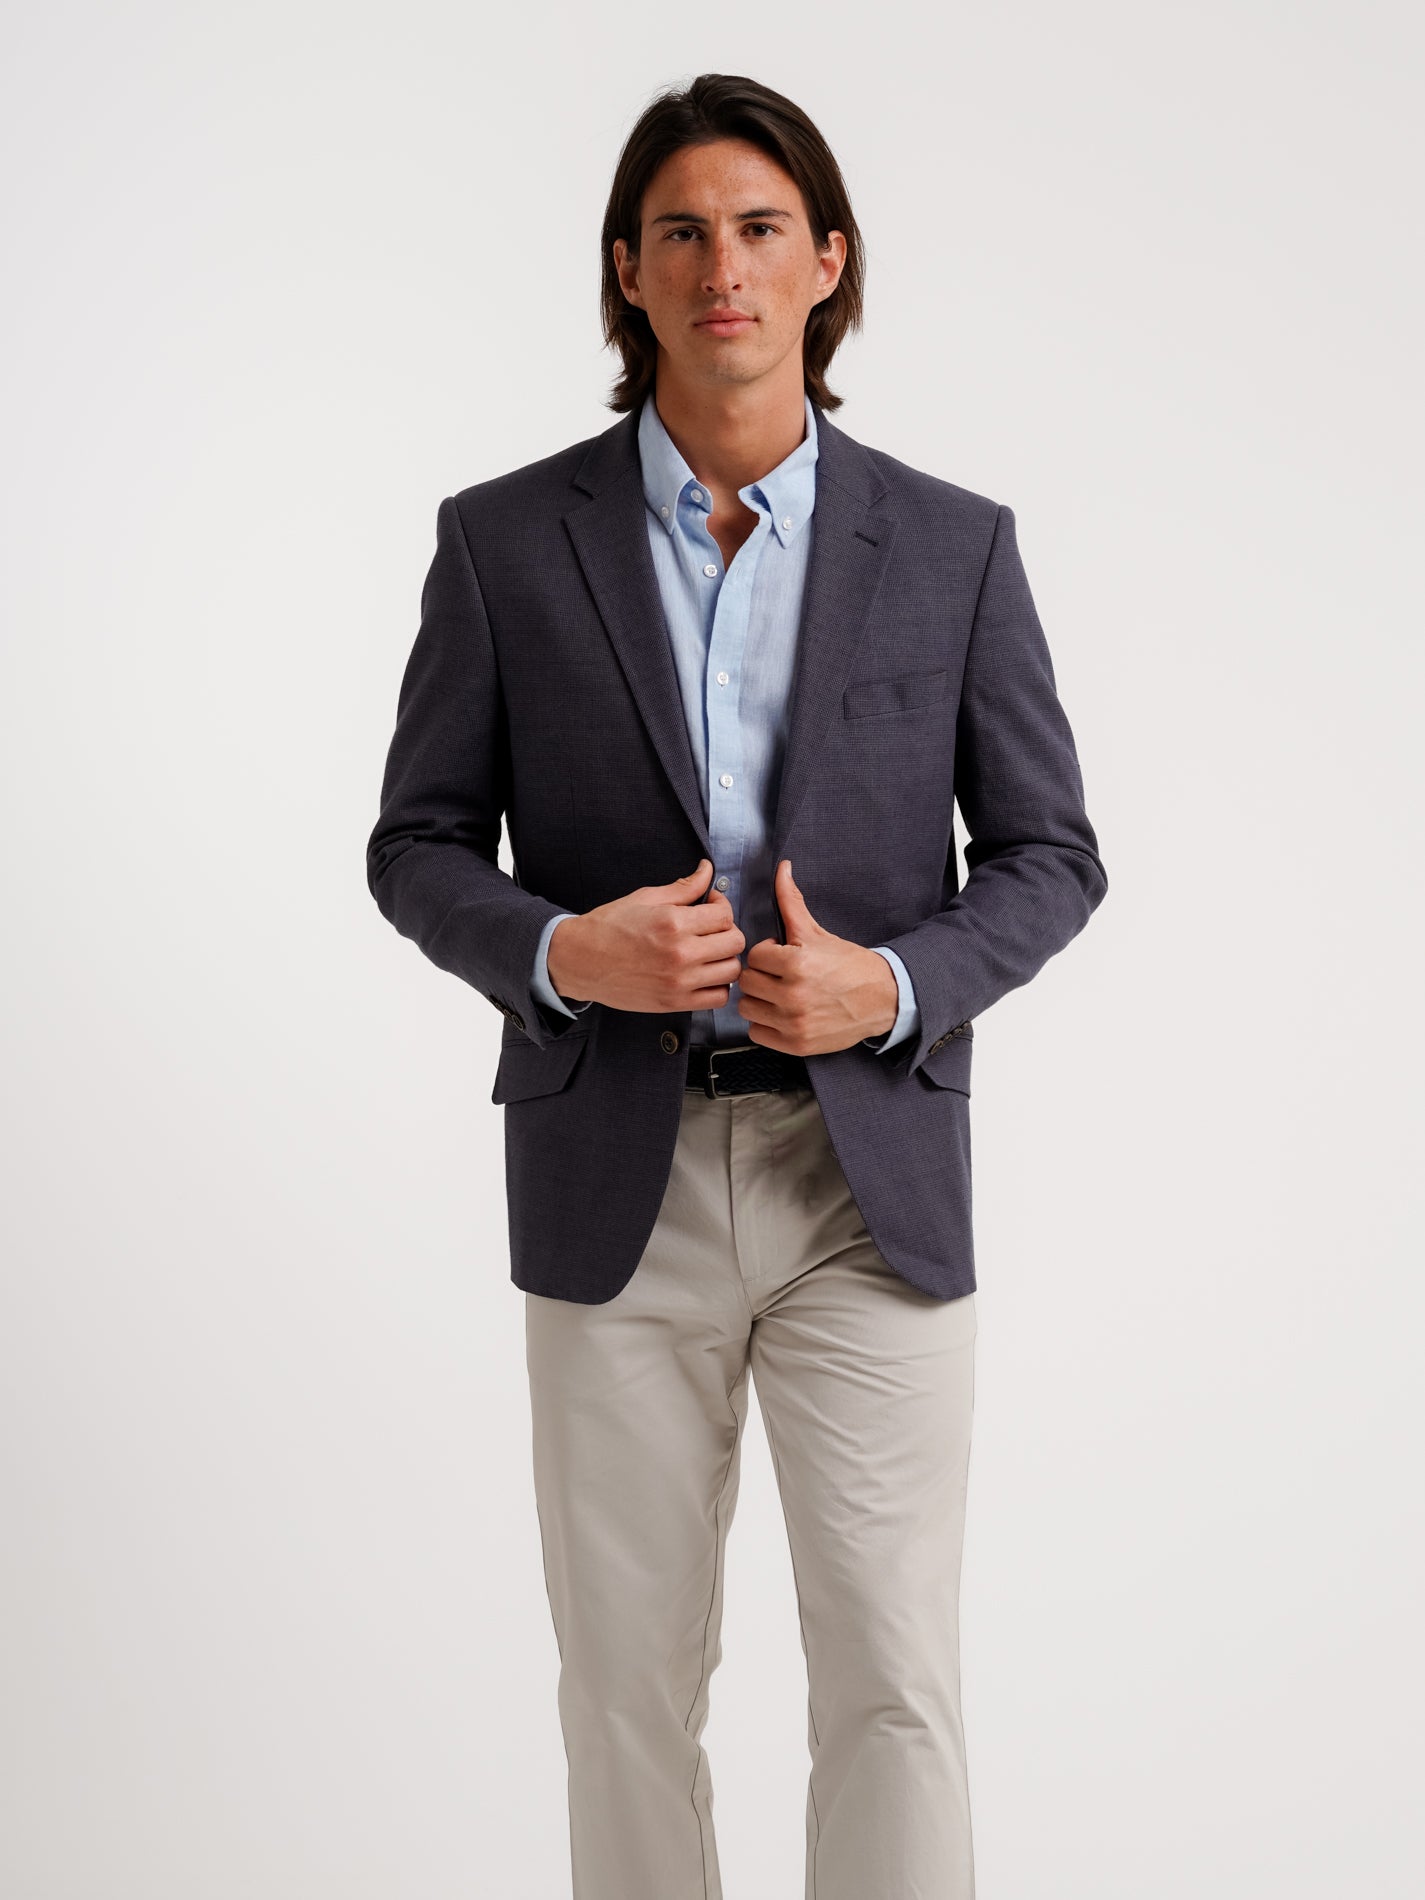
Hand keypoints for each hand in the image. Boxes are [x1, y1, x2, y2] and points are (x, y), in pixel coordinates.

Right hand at [545, 859, 745, 1013]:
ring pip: (732, 970)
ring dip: (726, 958)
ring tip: (710, 952)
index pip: (725, 914)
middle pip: (735, 941)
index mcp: (674, 922)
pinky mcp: (675, 1003)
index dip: (722, 905)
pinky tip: (705, 975)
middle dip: (727, 930)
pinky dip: (718, 986)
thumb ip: (683, 887)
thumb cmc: (609, 927)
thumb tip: (708, 870)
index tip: (711, 905)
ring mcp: (680, 982)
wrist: (580, 961)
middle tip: (711, 929)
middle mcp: (681, 953)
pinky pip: (718, 998)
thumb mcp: (645, 897)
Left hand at [737, 859, 897, 1054]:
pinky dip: (766, 1025)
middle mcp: (793, 995)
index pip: (755, 956)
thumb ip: (791, 902)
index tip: (782, 957)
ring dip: (759, 1001)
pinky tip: (782, 1014)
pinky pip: (757, 1034)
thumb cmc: (847, 964)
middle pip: (747, 982)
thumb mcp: (817, 932)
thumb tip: (782, 868)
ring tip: (778, 994)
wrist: (881, 997)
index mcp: (796, 963)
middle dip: (761, 976)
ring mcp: (794, 1022)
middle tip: (779, 976)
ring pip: (747, 1009)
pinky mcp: (796, 1044)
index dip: (767, 954)